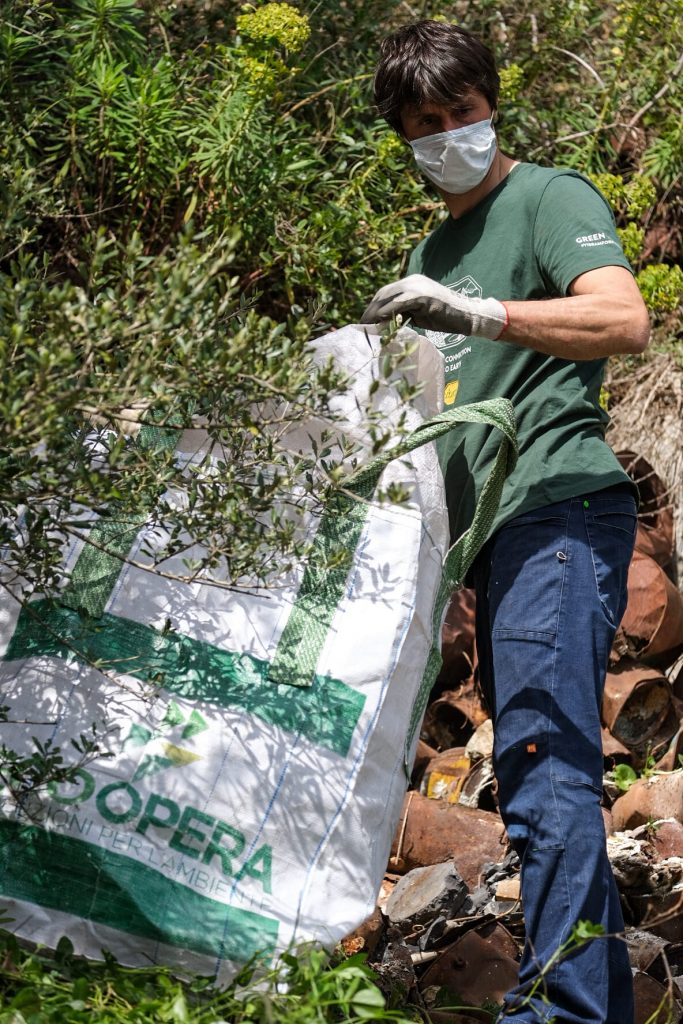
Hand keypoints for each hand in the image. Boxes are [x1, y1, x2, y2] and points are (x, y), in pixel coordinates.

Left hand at [361, 273, 507, 338]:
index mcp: (411, 283)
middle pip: (384, 293)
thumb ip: (403, 314)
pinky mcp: (424, 296)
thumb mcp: (419, 314)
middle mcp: (413, 281)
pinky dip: (388, 310)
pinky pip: (401, 303)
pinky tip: (378, 320)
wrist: (468, 315)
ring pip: (390, 297)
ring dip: (374, 312)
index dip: (372, 306)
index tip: (363, 321)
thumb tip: (385, 323)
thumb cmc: (445, 317)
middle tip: (360, 326)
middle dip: (369, 310)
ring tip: (366, 326)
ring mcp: (419, 287)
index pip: (385, 293)